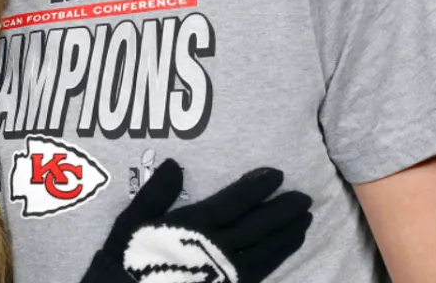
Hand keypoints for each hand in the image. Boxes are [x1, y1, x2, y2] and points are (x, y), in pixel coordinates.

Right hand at [84, 160, 312, 282]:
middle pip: (257, 226)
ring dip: (287, 234)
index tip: (278, 174)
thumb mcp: (132, 221)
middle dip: (282, 210)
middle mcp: (216, 248)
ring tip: (305, 220)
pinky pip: (262, 271)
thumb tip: (176, 164)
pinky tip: (289, 247)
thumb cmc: (129, 258)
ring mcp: (226, 272)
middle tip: (305, 197)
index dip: (257, 188)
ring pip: (265, 250)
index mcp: (194, 226)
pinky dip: (279, 257)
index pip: (234, 203)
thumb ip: (156, 193)